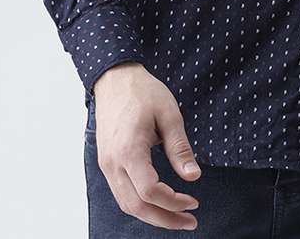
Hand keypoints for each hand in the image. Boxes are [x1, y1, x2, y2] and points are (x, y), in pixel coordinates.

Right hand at [91, 62, 200, 229]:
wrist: (115, 78)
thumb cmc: (142, 91)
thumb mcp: (169, 114)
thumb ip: (179, 148)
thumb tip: (193, 176)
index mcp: (129, 150)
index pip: (149, 191)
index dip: (172, 202)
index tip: (193, 201)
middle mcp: (113, 162)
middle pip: (136, 206)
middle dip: (164, 219)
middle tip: (189, 221)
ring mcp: (106, 164)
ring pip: (126, 204)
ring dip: (151, 215)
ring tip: (176, 216)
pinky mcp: (106, 162)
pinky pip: (121, 193)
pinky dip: (139, 204)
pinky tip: (157, 202)